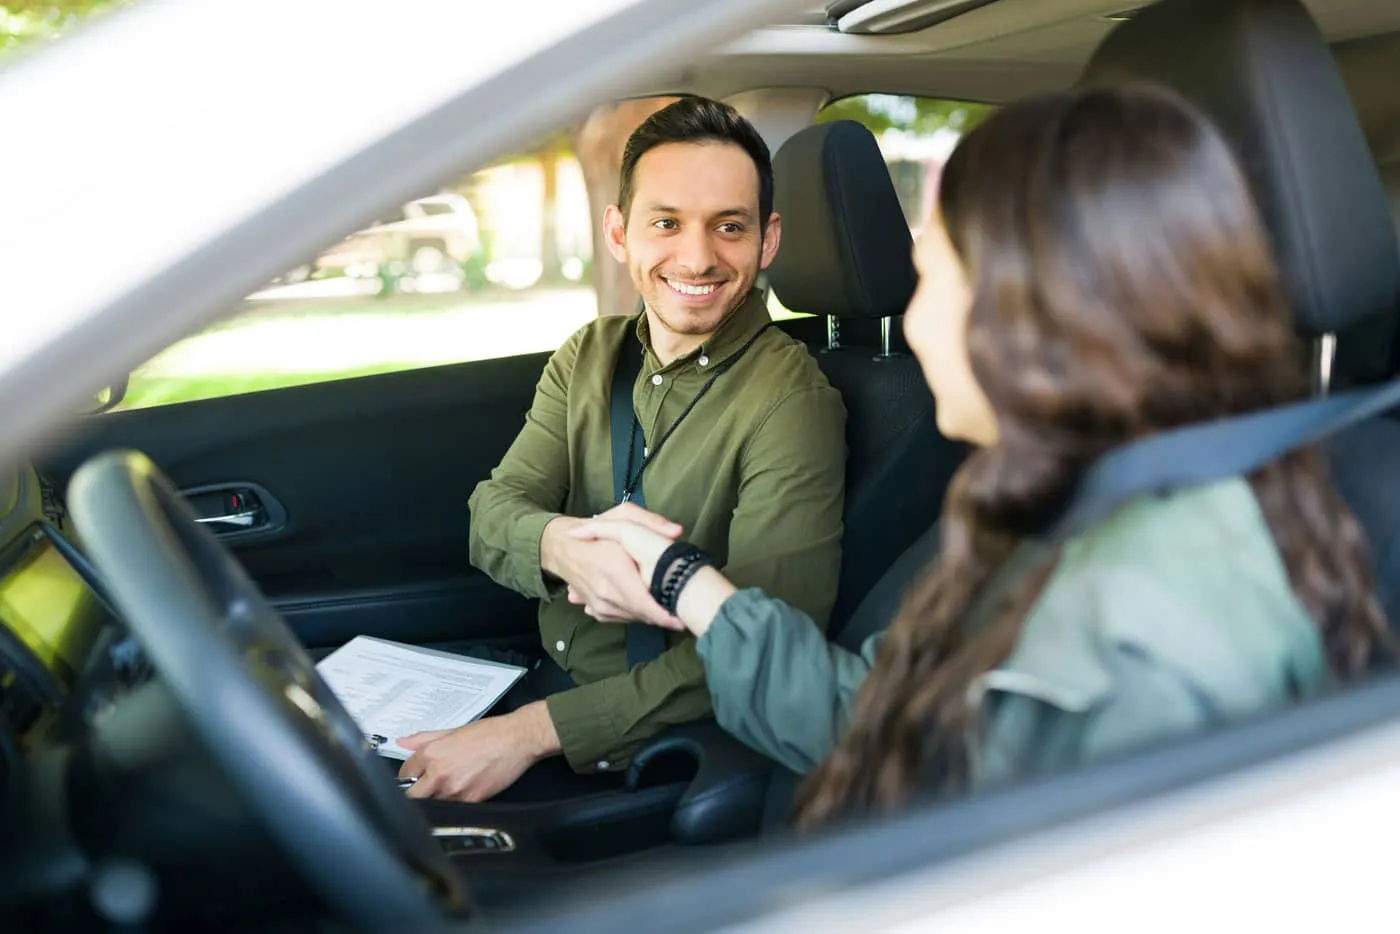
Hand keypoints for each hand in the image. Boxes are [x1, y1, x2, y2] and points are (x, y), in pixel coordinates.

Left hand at [397, 702, 558, 802]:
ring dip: (438, 798)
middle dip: (417, 793)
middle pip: (412, 796)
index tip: (415, 776)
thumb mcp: (453, 731)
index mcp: (432, 753)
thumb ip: (424, 738)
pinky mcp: (471, 801)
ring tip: (453, 785)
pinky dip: (457, 802)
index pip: (404, 773)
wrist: (518, 740)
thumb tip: (403, 742)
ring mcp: (454, 790)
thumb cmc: (489, 733)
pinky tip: (466, 789)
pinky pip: (454, 809)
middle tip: (427, 788)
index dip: (408, 775)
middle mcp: (439, 773)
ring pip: (433, 804)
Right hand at [542, 504, 681, 627]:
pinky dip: (636, 615)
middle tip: (681, 614)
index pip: (643, 602)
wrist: (561, 548)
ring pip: (633, 618)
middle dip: (663, 616)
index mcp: (615, 568)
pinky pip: (621, 619)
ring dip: (651, 616)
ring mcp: (599, 603)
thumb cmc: (596, 531)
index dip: (664, 614)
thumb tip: (677, 532)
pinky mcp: (596, 610)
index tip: (682, 619)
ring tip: (667, 609)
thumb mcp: (623, 516)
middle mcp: (605, 590)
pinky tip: (645, 606)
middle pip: (641, 613)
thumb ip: (651, 522)